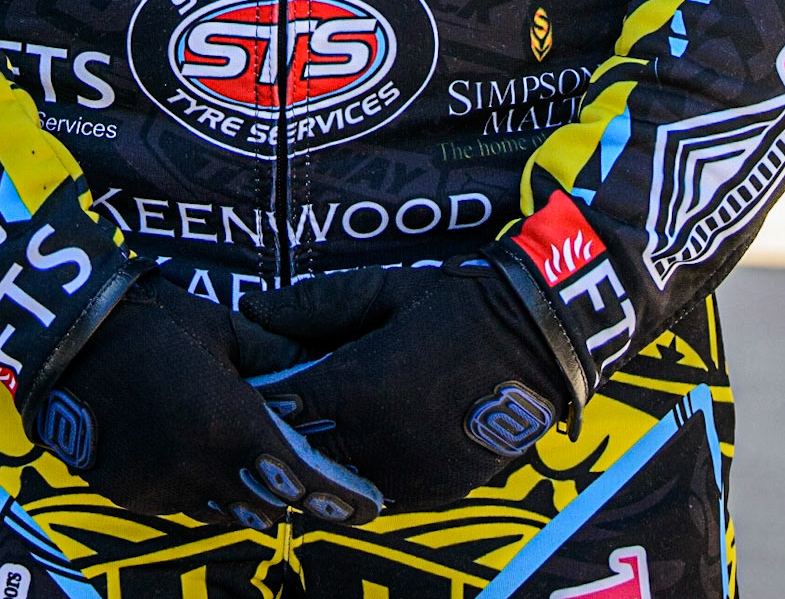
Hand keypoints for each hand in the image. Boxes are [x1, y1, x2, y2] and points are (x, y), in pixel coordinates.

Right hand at [35, 271, 382, 528]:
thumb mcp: (223, 329)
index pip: (296, 476)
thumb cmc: (153, 321)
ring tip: (259, 469)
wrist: (70, 339)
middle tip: (318, 486)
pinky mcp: (132, 495)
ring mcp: (162, 487)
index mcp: (228, 422)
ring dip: (246, 494)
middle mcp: (199, 466)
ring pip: (224, 510)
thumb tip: (312, 372)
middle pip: (265, 504)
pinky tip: (204, 459)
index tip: (367, 506)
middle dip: (291, 496)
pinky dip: (203, 488)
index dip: (334, 495)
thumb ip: (271, 360)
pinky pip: (184, 504)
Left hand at [239, 260, 568, 510]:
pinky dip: (366, 473)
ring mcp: (410, 472)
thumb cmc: (453, 302)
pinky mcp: (438, 490)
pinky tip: (365, 447)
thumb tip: (251, 307)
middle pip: (307, 450)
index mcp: (359, 386)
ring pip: (342, 481)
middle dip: (290, 431)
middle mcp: (379, 439)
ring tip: (323, 429)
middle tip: (281, 410)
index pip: (285, 406)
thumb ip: (313, 304)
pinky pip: (384, 494)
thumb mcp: (381, 290)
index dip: (268, 395)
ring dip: (327, 458)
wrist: (534, 338)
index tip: (258, 383)